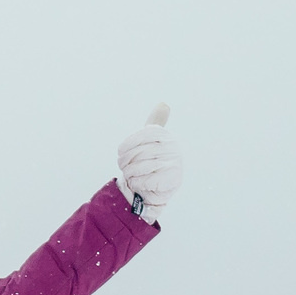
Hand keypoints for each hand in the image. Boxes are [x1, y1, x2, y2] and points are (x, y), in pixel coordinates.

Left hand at [116, 103, 181, 221]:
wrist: (155, 190)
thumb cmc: (149, 162)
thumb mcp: (150, 141)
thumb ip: (155, 123)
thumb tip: (163, 104)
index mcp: (165, 136)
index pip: (142, 135)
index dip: (127, 145)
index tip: (121, 152)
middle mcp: (173, 147)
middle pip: (139, 152)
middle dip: (126, 162)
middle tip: (124, 167)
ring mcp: (174, 164)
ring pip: (140, 167)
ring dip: (130, 173)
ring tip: (131, 175)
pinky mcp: (173, 180)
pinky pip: (146, 181)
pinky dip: (137, 184)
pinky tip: (138, 184)